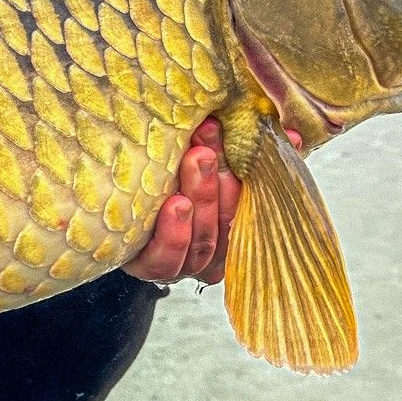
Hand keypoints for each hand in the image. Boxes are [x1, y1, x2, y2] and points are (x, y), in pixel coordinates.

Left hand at [122, 117, 300, 285]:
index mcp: (229, 231)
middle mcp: (209, 253)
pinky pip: (165, 259)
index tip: (257, 145)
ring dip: (201, 197)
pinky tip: (174, 203)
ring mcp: (179, 263)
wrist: (107, 198)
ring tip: (194, 159)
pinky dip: (173, 232)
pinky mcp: (145, 266)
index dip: (258, 180)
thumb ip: (243, 155)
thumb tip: (294, 134)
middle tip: (210, 146)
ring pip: (202, 240)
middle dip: (222, 183)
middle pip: (227, 225)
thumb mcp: (206, 163)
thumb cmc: (167, 178)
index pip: (253, 213)